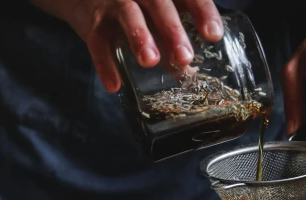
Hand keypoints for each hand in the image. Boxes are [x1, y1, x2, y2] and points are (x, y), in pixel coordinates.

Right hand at [43, 0, 223, 91]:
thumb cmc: (131, 6)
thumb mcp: (154, 16)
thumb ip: (170, 39)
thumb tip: (188, 72)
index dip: (202, 11)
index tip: (212, 34)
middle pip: (159, 4)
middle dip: (172, 30)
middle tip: (185, 56)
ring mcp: (114, 3)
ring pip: (128, 14)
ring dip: (140, 37)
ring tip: (150, 61)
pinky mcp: (93, 21)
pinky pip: (98, 41)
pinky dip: (105, 63)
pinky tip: (114, 84)